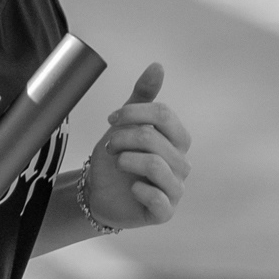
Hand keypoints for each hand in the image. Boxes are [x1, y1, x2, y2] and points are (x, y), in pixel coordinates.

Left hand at [82, 62, 190, 229]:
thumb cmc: (115, 158)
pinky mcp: (164, 212)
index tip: (111, 119)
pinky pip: (159, 199)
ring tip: (116, 162)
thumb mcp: (124, 126)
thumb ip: (141, 98)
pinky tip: (130, 187)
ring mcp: (174, 189)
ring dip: (127, 160)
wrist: (98, 193)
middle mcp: (181, 163)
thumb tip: (158, 66)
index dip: (134, 113)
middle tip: (109, 146)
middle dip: (124, 138)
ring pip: (156, 165)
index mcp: (176, 140)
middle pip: (155, 139)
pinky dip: (140, 190)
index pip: (165, 115)